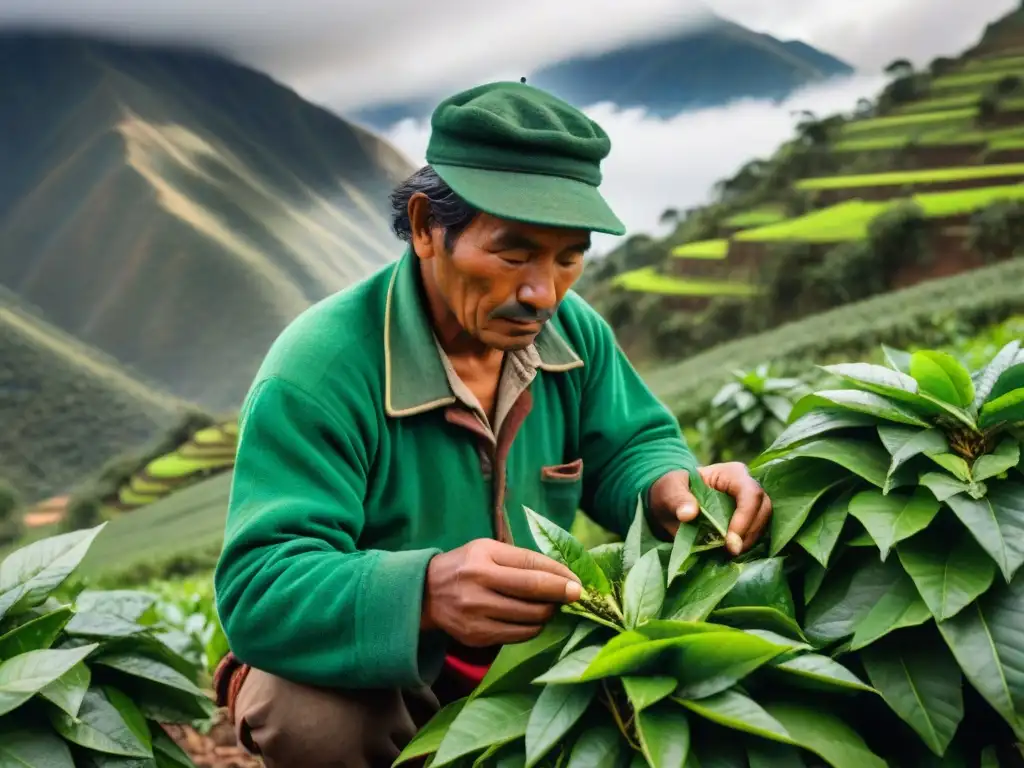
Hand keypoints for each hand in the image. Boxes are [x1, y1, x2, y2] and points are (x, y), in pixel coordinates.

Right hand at [420, 539, 582, 646]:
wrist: (426, 593)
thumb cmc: (466, 566)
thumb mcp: (487, 550)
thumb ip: (520, 559)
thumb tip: (561, 574)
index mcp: (483, 557)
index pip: (531, 565)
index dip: (559, 574)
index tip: (578, 582)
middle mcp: (478, 584)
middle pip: (532, 591)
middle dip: (561, 594)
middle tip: (575, 596)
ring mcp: (476, 613)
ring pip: (529, 617)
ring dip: (548, 612)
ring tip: (551, 606)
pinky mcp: (477, 636)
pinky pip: (518, 635)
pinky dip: (533, 627)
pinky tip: (534, 619)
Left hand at [648, 462, 771, 555]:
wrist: (670, 503)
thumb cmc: (671, 490)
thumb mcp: (669, 491)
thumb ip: (678, 500)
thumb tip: (688, 514)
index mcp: (732, 473)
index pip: (750, 493)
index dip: (745, 517)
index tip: (730, 540)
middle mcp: (747, 486)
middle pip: (764, 509)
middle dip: (750, 532)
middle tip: (731, 551)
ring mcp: (750, 504)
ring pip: (764, 523)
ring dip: (750, 541)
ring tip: (729, 553)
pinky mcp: (748, 521)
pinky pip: (757, 534)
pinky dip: (746, 545)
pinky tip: (730, 554)